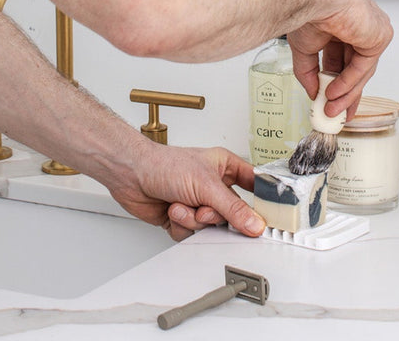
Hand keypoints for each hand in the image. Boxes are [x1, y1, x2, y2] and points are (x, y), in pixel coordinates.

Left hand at [110, 142, 265, 240]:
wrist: (132, 176)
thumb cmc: (165, 165)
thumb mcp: (206, 185)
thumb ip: (233, 208)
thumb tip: (255, 224)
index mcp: (225, 167)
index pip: (253, 184)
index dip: (261, 200)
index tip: (266, 217)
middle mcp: (213, 185)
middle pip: (231, 213)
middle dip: (214, 215)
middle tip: (204, 209)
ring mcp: (198, 203)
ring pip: (210, 227)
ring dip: (194, 220)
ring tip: (182, 205)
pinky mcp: (183, 218)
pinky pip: (192, 233)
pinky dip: (182, 226)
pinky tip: (173, 211)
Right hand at [288, 0, 392, 118]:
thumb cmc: (311, 9)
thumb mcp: (304, 48)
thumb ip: (308, 72)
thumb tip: (312, 92)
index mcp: (343, 27)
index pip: (344, 60)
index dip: (336, 83)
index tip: (329, 101)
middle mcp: (359, 29)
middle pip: (355, 68)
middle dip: (345, 93)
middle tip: (334, 112)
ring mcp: (371, 33)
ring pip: (361, 71)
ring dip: (345, 93)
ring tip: (330, 107)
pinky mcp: (379, 37)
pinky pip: (364, 67)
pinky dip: (350, 83)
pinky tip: (335, 93)